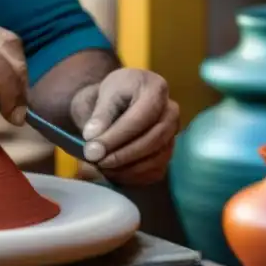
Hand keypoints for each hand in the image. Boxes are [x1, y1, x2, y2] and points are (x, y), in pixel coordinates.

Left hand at [69, 68, 179, 185]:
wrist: (121, 99)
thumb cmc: (113, 94)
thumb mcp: (103, 95)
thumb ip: (99, 115)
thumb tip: (93, 138)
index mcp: (155, 89)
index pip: (139, 118)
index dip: (116, 137)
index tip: (92, 149)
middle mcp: (171, 112)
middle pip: (151, 140)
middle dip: (121, 155)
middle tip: (95, 160)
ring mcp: (173, 134)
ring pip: (155, 159)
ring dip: (126, 168)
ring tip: (100, 167)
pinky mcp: (168, 152)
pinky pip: (155, 171)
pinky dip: (133, 176)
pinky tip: (112, 173)